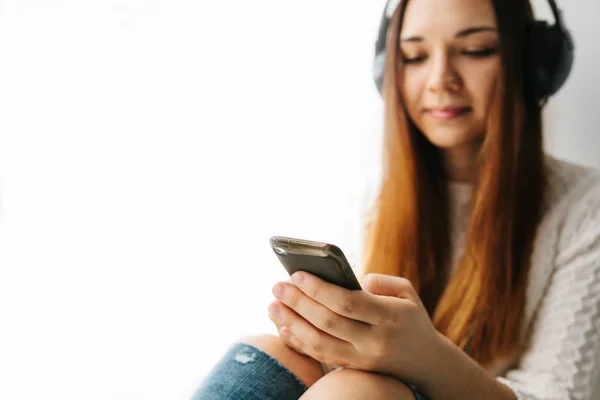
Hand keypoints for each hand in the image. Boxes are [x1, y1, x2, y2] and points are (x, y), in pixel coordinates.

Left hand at [268, 272, 441, 384]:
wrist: (426, 362)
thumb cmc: (410, 318)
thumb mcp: (407, 293)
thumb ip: (381, 282)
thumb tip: (350, 281)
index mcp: (389, 317)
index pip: (348, 303)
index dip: (319, 289)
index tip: (297, 274)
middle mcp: (375, 341)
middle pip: (328, 322)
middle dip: (298, 302)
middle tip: (277, 286)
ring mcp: (363, 359)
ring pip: (320, 343)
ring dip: (291, 323)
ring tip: (272, 305)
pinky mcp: (354, 369)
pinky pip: (321, 356)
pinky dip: (299, 342)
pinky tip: (282, 327)